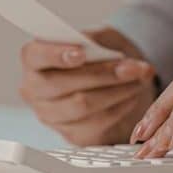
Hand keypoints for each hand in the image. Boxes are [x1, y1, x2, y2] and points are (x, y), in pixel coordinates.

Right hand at [19, 27, 156, 145]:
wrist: (114, 79)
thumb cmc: (100, 54)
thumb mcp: (100, 37)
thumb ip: (100, 41)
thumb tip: (112, 55)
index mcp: (34, 59)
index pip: (35, 56)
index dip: (55, 54)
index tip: (81, 53)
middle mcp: (35, 90)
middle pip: (61, 84)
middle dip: (101, 74)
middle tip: (131, 67)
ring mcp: (50, 115)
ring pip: (82, 105)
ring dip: (116, 91)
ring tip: (138, 79)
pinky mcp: (72, 135)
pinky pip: (96, 122)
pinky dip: (120, 106)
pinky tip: (132, 95)